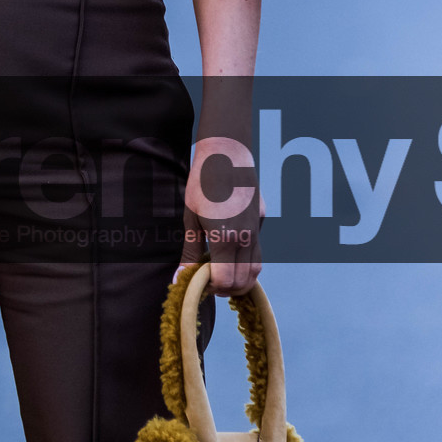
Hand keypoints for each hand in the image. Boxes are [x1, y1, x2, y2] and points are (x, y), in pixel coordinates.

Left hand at [181, 135, 261, 292]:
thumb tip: (180, 280)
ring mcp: (257, 228)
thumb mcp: (190, 218)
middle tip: (210, 284)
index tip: (201, 284)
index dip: (212, 289)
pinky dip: (247, 262)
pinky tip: (231, 254)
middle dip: (227, 289)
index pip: (226, 281)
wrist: (227, 152)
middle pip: (244, 281)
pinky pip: (258, 250)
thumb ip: (189, 252)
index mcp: (226, 238)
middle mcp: (247, 238)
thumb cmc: (202, 183)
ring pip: (256, 269)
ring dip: (241, 279)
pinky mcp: (262, 219)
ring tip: (223, 275)